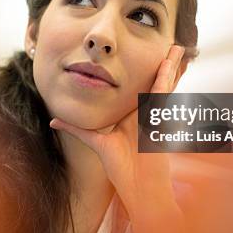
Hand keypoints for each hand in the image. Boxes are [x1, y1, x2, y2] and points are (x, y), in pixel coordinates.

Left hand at [49, 45, 185, 206]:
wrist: (138, 187)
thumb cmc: (120, 167)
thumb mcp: (95, 141)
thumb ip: (76, 128)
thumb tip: (54, 120)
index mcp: (136, 115)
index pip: (143, 88)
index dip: (149, 72)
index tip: (152, 55)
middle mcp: (147, 113)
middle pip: (157, 82)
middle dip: (165, 64)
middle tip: (173, 45)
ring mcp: (155, 116)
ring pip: (164, 84)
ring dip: (171, 65)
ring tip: (178, 48)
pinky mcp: (158, 121)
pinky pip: (162, 96)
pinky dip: (167, 80)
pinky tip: (171, 65)